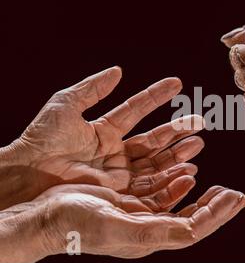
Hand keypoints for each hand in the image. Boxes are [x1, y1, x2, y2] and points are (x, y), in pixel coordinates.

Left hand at [0, 67, 204, 208]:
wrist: (27, 176)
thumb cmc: (41, 140)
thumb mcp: (66, 105)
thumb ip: (93, 88)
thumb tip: (118, 70)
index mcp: (104, 130)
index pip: (136, 109)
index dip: (156, 95)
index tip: (177, 83)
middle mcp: (115, 152)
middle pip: (152, 139)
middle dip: (177, 130)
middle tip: (199, 122)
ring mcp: (118, 173)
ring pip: (155, 162)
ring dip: (177, 153)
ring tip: (198, 144)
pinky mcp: (119, 192)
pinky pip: (149, 185)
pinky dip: (169, 178)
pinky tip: (187, 171)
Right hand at [0, 182, 244, 262]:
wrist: (46, 215)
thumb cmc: (77, 225)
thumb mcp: (120, 228)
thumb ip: (160, 231)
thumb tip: (196, 231)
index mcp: (151, 238)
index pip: (195, 227)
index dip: (218, 213)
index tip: (237, 196)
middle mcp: (150, 228)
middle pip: (193, 218)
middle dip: (217, 206)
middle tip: (236, 193)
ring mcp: (140, 214)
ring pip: (179, 201)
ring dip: (199, 190)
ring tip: (215, 180)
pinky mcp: (129, 201)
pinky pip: (161, 191)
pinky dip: (176, 182)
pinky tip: (185, 173)